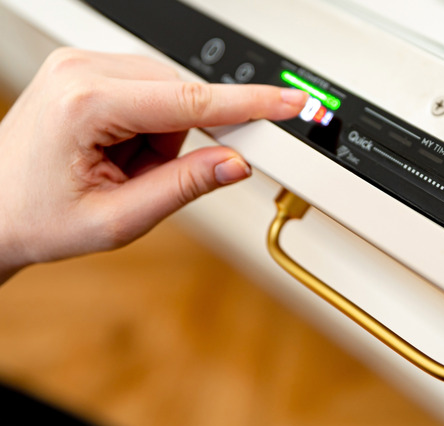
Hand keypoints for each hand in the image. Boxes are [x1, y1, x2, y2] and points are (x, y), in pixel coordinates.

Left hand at [0, 48, 307, 282]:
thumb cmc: (33, 218)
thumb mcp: (117, 219)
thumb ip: (183, 188)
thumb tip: (235, 164)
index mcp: (85, 104)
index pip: (192, 101)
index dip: (249, 105)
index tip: (289, 102)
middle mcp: (82, 72)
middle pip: (182, 96)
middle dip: (180, 143)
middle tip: (143, 180)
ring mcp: (82, 67)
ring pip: (170, 95)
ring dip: (162, 137)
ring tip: (119, 168)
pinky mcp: (87, 72)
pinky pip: (150, 92)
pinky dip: (148, 127)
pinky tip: (115, 150)